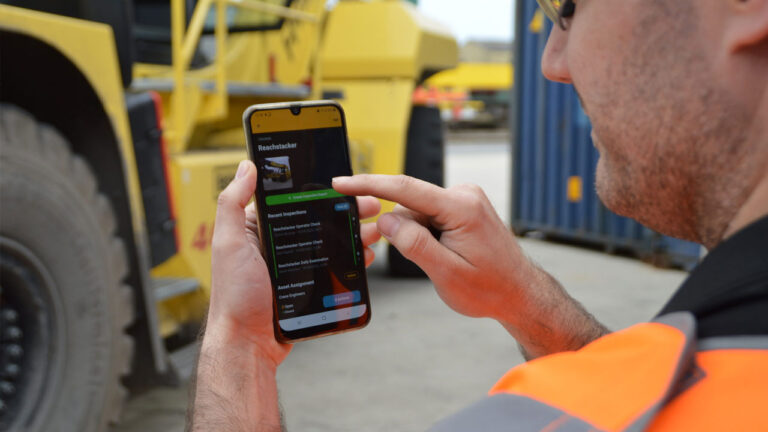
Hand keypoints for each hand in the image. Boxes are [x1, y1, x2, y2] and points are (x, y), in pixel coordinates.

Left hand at [207, 160, 381, 366]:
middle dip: (347, 210)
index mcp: (260, 229)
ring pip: (332, 241)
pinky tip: (366, 255)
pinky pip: (335, 266)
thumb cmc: (234, 296)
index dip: (321, 189)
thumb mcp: (229, 243)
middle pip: (319, 219)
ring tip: (375, 229)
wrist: (249, 343)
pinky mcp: (310, 284)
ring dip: (356, 233)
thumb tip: (247, 166)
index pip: (295, 199)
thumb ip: (232, 203)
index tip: (344, 183)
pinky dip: (353, 259)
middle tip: (370, 206)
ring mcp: (296, 264)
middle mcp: (279, 243)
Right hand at [332, 174, 532, 319]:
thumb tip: (386, 221)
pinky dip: (428, 235)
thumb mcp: (446, 274)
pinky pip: (429, 216)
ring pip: (417, 214)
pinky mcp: (463, 207)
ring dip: (419, 238)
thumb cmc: (489, 288)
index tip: (341, 183)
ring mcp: (464, 199)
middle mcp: (463, 195)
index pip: (404, 189)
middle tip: (427, 263)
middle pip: (409, 206)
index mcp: (461, 208)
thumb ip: (414, 245)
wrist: (519, 292)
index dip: (368, 185)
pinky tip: (445, 254)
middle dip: (405, 234)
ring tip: (445, 262)